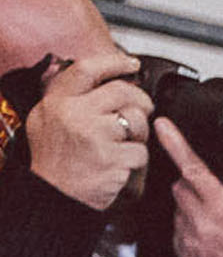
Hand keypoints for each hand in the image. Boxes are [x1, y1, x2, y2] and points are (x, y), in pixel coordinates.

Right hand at [24, 53, 150, 210]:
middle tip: (143, 108)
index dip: (114, 62)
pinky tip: (121, 162)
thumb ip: (64, 94)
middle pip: (122, 91)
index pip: (88, 69)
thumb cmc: (54, 158)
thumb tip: (90, 73)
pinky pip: (141, 150)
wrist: (55, 194)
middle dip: (140, 100)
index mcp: (58, 101)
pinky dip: (136, 158)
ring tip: (125, 142)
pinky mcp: (112, 158)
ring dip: (139, 132)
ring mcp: (94, 136)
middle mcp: (75, 114)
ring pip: (136, 121)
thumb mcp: (45, 118)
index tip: (131, 64)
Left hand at [153, 119, 222, 256]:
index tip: (162, 126)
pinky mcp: (182, 253)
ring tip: (215, 223)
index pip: (193, 168)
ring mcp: (189, 239)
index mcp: (221, 206)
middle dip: (193, 187)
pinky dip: (189, 230)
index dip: (175, 144)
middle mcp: (201, 222)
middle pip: (180, 188)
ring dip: (191, 210)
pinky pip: (177, 232)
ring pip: (178, 210)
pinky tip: (209, 237)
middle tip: (215, 199)